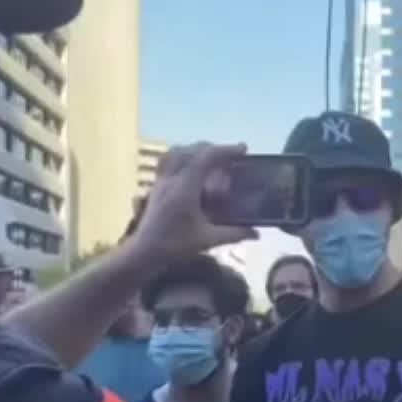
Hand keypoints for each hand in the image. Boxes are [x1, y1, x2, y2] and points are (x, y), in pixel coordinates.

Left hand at [127, 142, 258, 262]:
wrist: (143, 253)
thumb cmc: (174, 246)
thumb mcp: (208, 240)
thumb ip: (234, 234)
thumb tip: (257, 234)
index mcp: (185, 188)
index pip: (206, 158)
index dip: (226, 150)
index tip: (244, 149)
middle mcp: (172, 179)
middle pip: (193, 150)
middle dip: (214, 148)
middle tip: (232, 156)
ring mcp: (161, 181)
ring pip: (177, 152)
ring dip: (196, 150)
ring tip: (211, 158)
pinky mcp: (156, 187)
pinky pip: (167, 161)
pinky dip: (182, 157)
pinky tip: (191, 168)